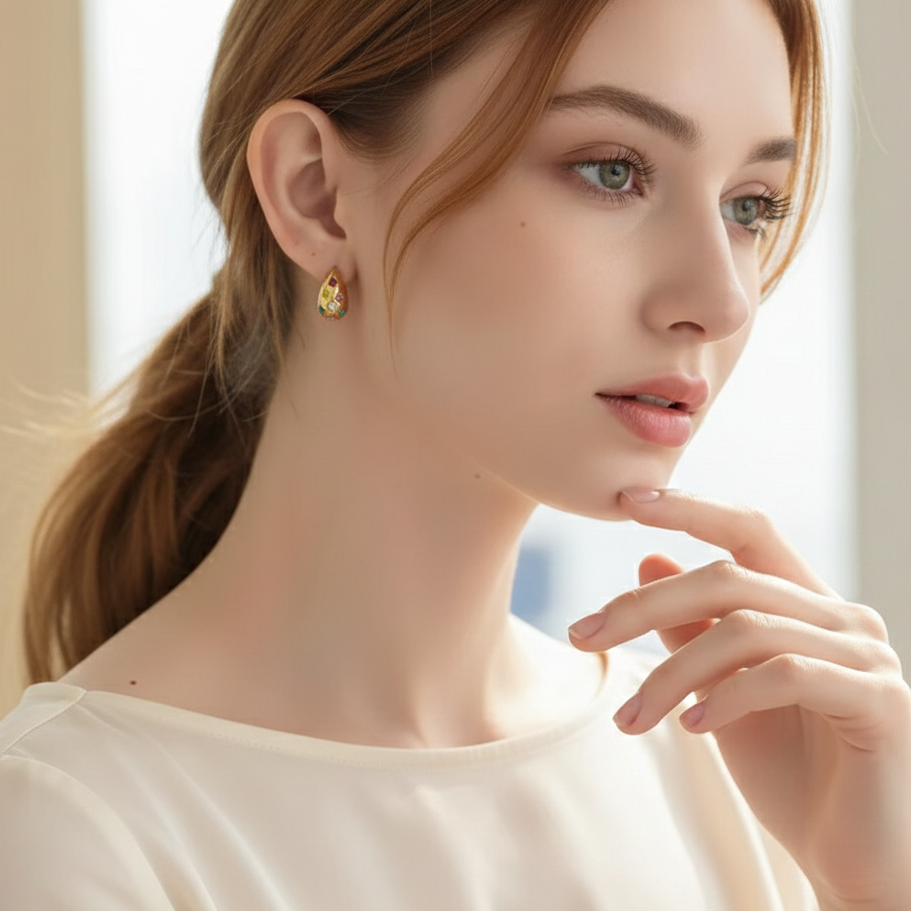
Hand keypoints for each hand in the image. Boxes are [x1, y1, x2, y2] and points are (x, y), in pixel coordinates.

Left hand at [568, 489, 910, 910]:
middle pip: (727, 578)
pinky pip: (784, 674)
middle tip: (581, 634)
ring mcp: (865, 654)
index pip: (748, 530)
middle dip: (643, 606)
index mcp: (806, 605)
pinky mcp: (879, 699)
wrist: (853, 862)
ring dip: (671, 674)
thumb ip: (692, 630)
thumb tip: (647, 560)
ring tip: (630, 719)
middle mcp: (841, 617)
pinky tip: (691, 728)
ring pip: (744, 628)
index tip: (626, 499)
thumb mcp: (720, 693)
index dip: (690, 508)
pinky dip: (727, 696)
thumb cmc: (790, 775)